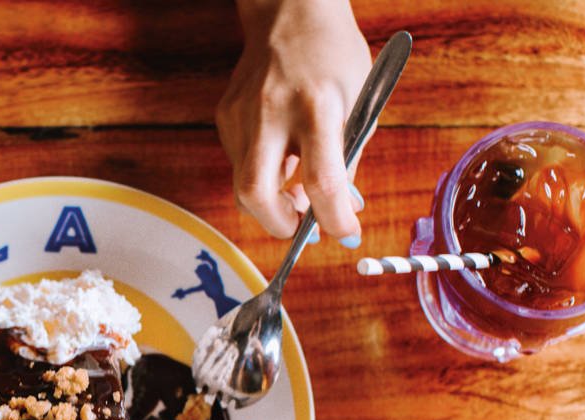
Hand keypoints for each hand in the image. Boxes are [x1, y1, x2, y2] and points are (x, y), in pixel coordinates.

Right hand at [217, 0, 369, 242]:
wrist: (290, 11)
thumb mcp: (359, 103)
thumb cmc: (333, 56)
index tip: (347, 233)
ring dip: (272, 200)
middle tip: (301, 228)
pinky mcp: (224, 117)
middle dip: (279, 225)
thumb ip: (347, 160)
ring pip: (244, 186)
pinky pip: (240, 165)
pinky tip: (280, 154)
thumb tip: (338, 211)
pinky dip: (262, 174)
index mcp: (317, 106)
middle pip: (257, 194)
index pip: (322, 180)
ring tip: (296, 186)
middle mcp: (271, 112)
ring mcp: (240, 115)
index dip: (335, 219)